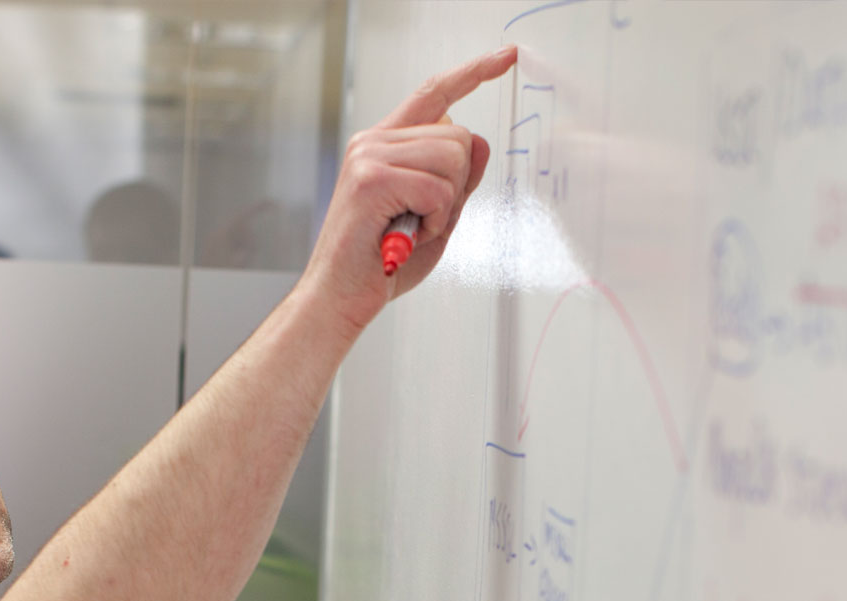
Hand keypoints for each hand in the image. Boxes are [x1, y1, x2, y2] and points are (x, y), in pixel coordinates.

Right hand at [300, 45, 518, 335]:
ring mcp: (369, 156)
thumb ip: (458, 181)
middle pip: (458, 134)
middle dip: (458, 184)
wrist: (340, 298)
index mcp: (385, 145)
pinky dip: (435, 219)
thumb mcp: (436, 218)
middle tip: (424, 219)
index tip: (506, 56)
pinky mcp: (370, 178)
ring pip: (452, 158)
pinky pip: (438, 188)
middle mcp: (373, 141)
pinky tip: (407, 234)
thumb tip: (480, 143)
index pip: (435, 94)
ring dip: (445, 206)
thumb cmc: (382, 264)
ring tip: (412, 228)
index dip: (473, 73)